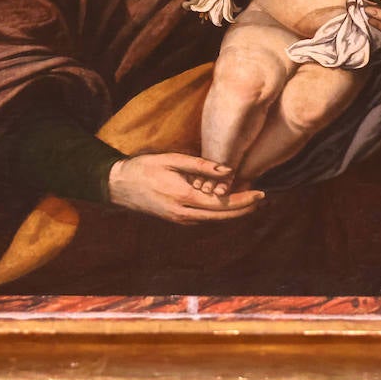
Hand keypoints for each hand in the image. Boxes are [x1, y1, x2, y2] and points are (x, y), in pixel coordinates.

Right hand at [107, 153, 262, 223]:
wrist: (119, 187)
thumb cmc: (144, 168)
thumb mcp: (171, 160)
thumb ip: (199, 165)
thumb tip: (227, 170)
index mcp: (184, 198)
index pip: (222, 203)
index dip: (244, 200)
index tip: (260, 193)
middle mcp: (184, 214)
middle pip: (222, 216)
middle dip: (244, 208)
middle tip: (261, 197)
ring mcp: (180, 220)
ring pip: (214, 219)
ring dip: (233, 211)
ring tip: (250, 198)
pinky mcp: (177, 219)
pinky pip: (204, 218)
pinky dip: (219, 211)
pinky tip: (227, 200)